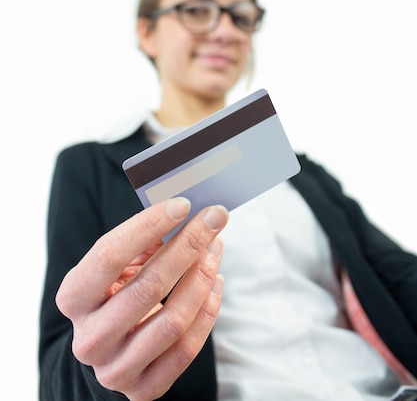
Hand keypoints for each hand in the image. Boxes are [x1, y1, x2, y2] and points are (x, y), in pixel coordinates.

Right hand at [56, 197, 227, 399]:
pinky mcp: (144, 389)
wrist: (110, 349)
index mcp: (73, 297)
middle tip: (214, 219)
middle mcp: (89, 338)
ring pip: (173, 320)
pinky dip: (209, 310)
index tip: (182, 205)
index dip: (148, 226)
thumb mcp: (116, 267)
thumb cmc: (115, 293)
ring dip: (202, 277)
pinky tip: (216, 282)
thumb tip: (186, 216)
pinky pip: (187, 348)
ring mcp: (115, 369)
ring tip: (216, 248)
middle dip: (188, 245)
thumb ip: (142, 243)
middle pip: (148, 286)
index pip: (109, 254)